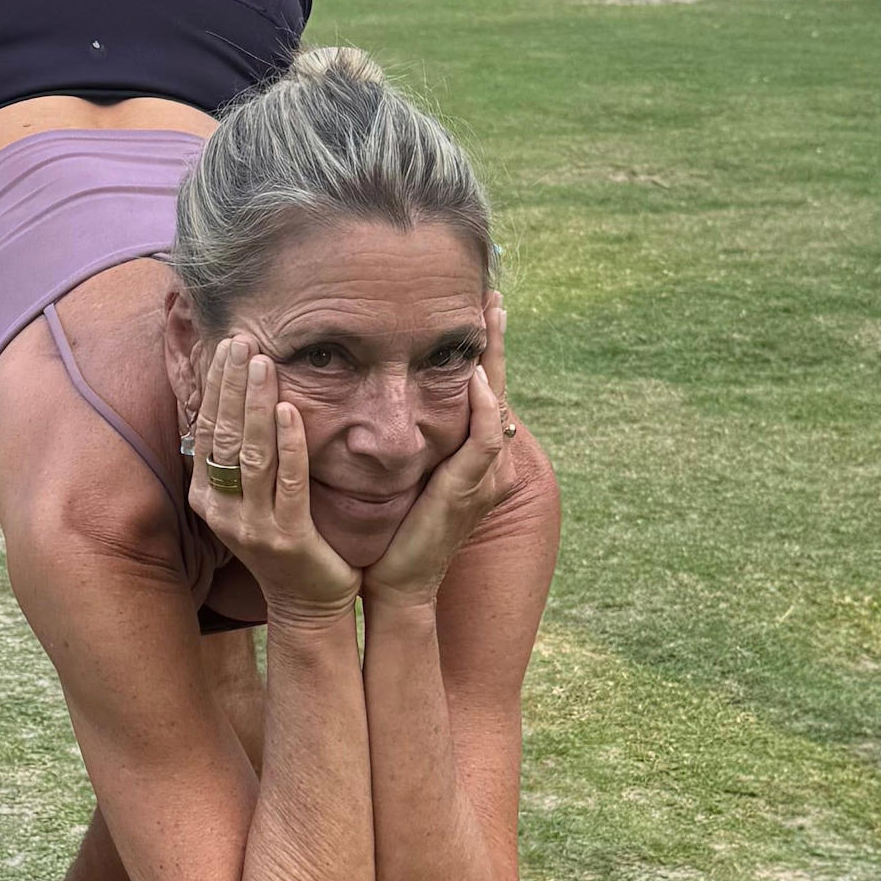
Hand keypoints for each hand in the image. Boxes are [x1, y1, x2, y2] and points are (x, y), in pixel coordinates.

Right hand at [184, 336, 358, 617]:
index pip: (207, 431)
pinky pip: (287, 483)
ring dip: (256, 404)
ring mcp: (252, 527)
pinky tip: (291, 410)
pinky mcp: (287, 538)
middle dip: (231, 384)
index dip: (216, 387)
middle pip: (223, 436)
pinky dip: (289, 444)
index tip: (228, 346)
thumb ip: (240, 459)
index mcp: (207, 498)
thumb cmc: (284, 540)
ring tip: (263, 363)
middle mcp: (221, 512)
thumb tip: (232, 403)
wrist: (309, 602)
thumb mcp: (251, 498)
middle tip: (242, 341)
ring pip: (251, 455)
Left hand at [366, 295, 514, 608]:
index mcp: (471, 458)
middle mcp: (487, 463)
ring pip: (497, 406)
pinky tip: (474, 378)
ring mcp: (484, 477)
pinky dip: (481, 407)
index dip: (481, 352)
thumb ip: (405, 442)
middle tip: (492, 298)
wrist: (397, 582)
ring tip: (491, 320)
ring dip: (493, 361)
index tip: (477, 309)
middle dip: (495, 344)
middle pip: (496, 389)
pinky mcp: (470, 491)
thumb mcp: (402, 477)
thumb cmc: (393, 534)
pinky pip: (484, 440)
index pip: (480, 393)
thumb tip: (382, 402)